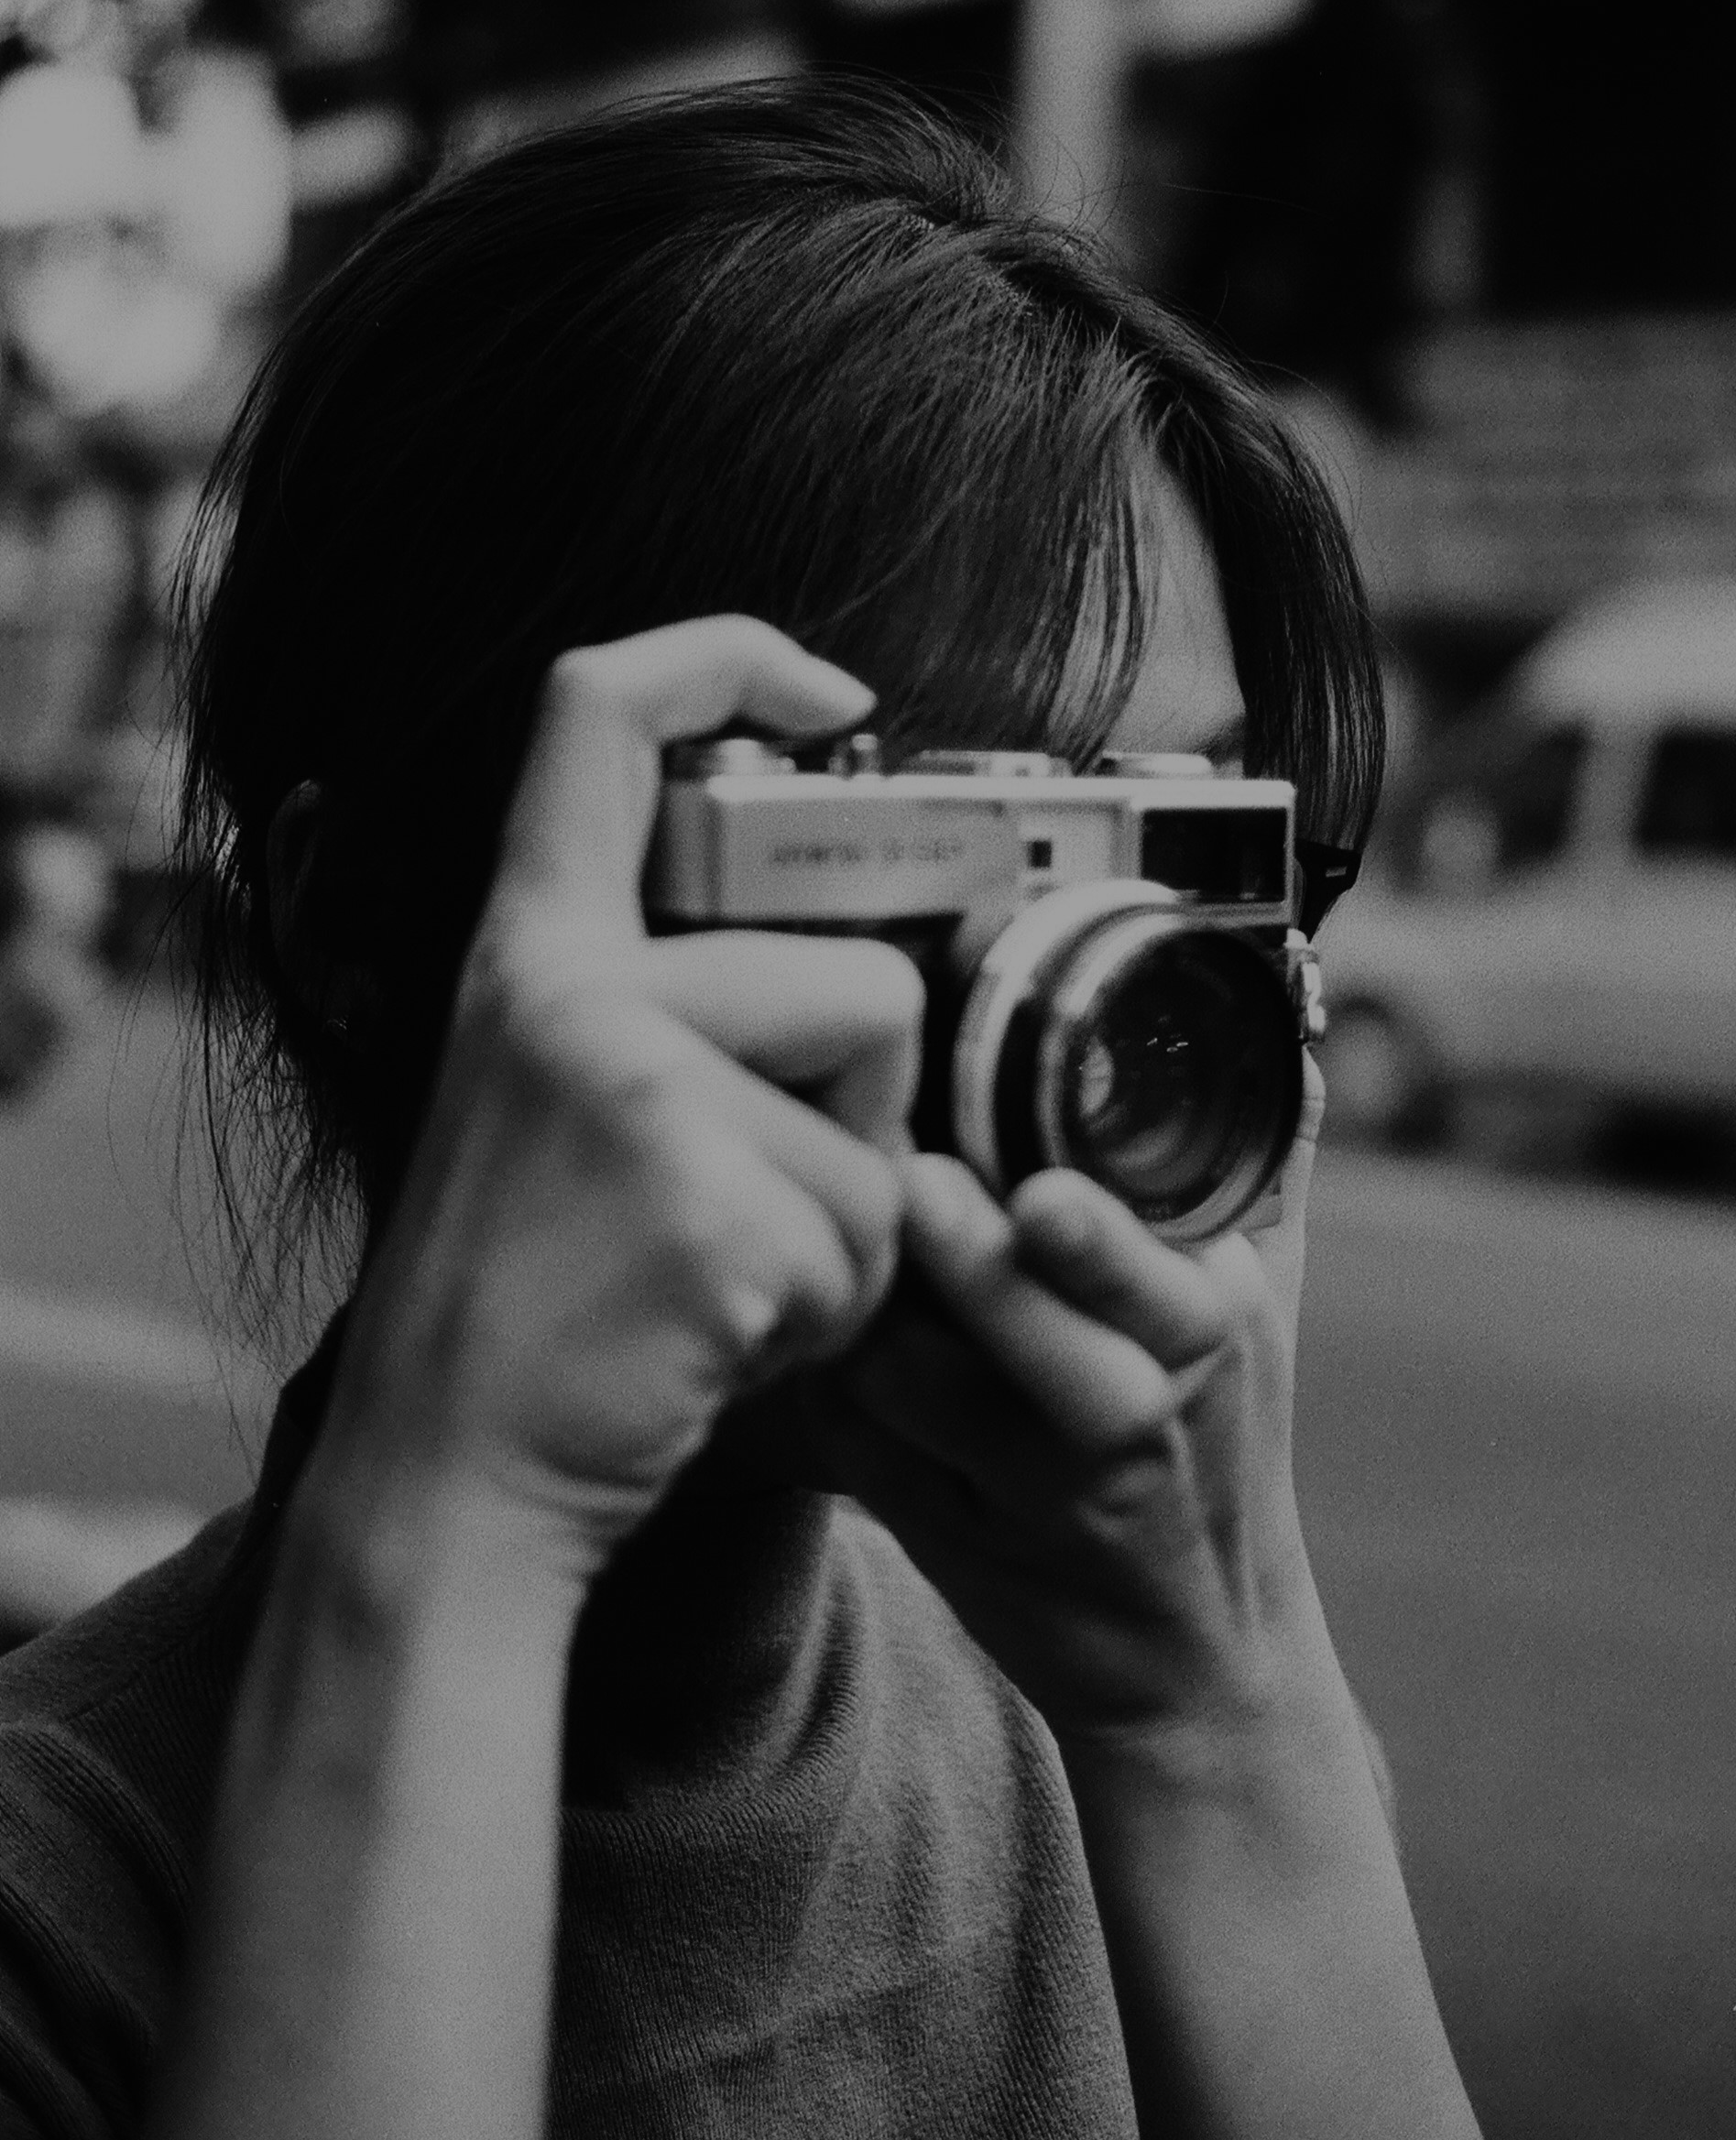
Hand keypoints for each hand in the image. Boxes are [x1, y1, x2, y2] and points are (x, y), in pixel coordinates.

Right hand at [322, 620, 923, 1582]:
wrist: (448, 1484)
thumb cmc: (528, 1306)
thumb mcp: (555, 1102)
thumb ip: (668, 1009)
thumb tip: (863, 960)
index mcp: (531, 951)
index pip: (598, 712)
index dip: (728, 654)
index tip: (827, 690)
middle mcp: (572, 994)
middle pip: (857, 974)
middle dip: (859, 1107)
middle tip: (735, 1202)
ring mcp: (639, 1094)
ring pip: (884, 1122)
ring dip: (848, 1224)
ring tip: (718, 1277)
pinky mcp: (711, 1209)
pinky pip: (870, 1238)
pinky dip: (832, 1314)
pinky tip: (718, 1339)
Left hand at [812, 1065, 1329, 1753]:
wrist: (1198, 1660)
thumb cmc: (1225, 1448)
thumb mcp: (1270, 1307)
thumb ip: (1261, 1162)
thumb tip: (1280, 1024)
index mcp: (1211, 1331)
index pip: (1157, 1283)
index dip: (1088, 1240)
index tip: (1036, 1192)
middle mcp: (1133, 1416)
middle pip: (1035, 1339)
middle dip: (971, 1268)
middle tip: (909, 1184)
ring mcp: (1034, 1491)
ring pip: (920, 1389)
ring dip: (865, 1306)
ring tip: (828, 1222)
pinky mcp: (947, 1542)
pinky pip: (861, 1447)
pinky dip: (821, 1381)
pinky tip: (801, 1318)